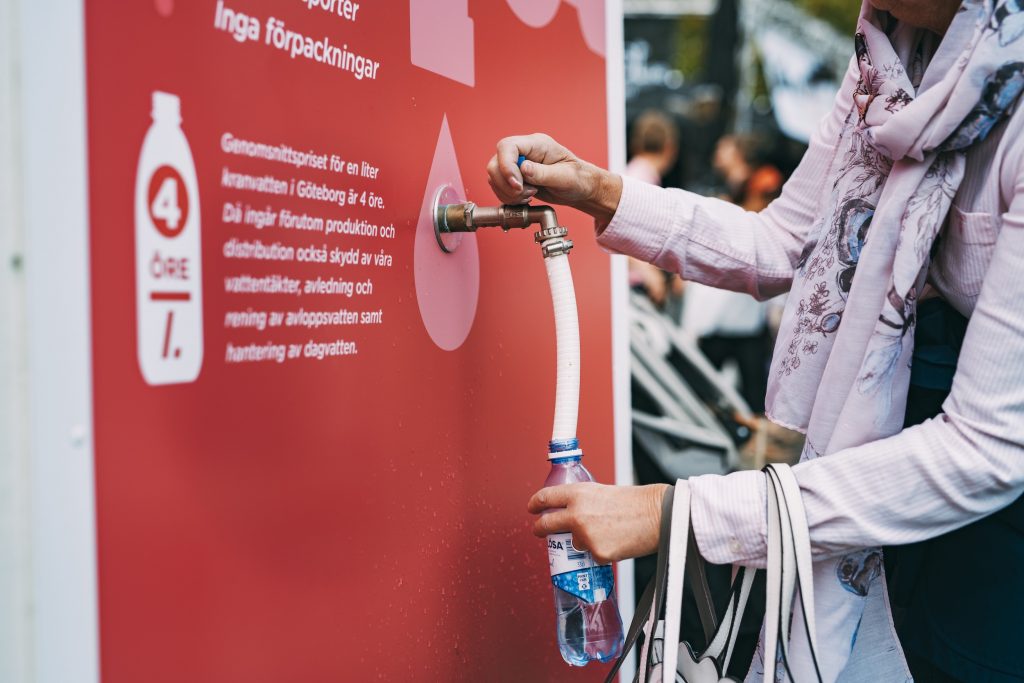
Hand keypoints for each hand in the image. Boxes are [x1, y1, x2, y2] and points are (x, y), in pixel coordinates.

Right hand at [486, 133, 622, 224]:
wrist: (580, 187)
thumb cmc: (578, 179)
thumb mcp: (565, 177)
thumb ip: (543, 173)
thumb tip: (523, 169)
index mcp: (537, 144)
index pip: (507, 147)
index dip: (506, 166)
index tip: (517, 185)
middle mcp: (524, 152)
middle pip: (495, 163)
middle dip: (507, 184)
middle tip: (526, 193)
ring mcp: (517, 164)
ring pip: (494, 176)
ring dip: (508, 192)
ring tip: (530, 195)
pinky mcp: (514, 177)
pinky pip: (499, 186)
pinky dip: (508, 197)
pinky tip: (525, 198)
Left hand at [527, 482, 669, 563]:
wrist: (657, 516)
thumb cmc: (634, 502)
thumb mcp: (602, 492)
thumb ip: (583, 502)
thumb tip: (569, 514)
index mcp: (578, 494)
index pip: (546, 497)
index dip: (535, 503)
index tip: (532, 508)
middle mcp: (577, 514)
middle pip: (547, 524)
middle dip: (540, 529)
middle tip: (540, 531)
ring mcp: (585, 535)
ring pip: (574, 543)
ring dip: (583, 541)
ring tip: (607, 532)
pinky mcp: (597, 553)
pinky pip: (592, 556)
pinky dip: (602, 552)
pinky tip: (617, 542)